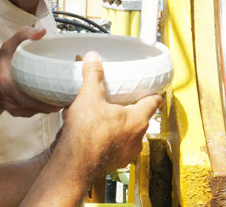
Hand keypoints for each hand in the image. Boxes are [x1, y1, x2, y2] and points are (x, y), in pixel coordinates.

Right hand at [0, 26, 59, 116]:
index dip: (46, 100)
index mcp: (6, 85)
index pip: (28, 98)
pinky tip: (53, 99)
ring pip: (38, 111)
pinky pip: (35, 112)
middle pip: (37, 107)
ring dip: (51, 105)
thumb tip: (42, 32)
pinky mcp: (19, 113)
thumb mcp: (7, 47)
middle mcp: (10, 101)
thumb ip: (22, 35)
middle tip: (70, 96)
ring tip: (65, 96)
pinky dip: (44, 106)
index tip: (60, 97)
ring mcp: (15, 109)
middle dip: (54, 103)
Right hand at [59, 51, 162, 177]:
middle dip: (129, 108)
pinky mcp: (113, 163)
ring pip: (126, 133)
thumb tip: (93, 58)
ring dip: (116, 124)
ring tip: (100, 116)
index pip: (153, 102)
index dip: (152, 93)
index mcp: (137, 120)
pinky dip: (106, 138)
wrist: (71, 167)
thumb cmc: (85, 135)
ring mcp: (126, 153)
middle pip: (139, 118)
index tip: (151, 89)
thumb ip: (93, 75)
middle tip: (118, 99)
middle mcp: (136, 138)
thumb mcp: (88, 96)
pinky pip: (114, 145)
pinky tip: (90, 132)